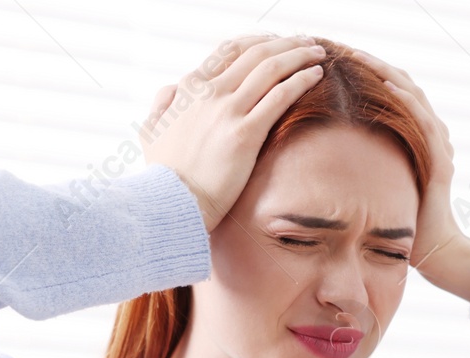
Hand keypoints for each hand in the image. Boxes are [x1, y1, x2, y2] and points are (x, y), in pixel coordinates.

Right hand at [141, 35, 325, 232]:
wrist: (171, 202)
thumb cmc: (163, 174)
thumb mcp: (151, 131)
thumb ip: (163, 104)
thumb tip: (172, 90)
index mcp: (189, 88)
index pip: (229, 51)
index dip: (257, 42)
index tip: (277, 44)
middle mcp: (209, 92)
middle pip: (255, 53)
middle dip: (286, 43)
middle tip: (306, 42)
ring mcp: (227, 110)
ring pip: (271, 68)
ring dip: (299, 55)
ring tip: (318, 52)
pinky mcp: (246, 133)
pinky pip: (280, 96)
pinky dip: (301, 80)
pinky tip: (316, 75)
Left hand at [349, 48, 469, 307]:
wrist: (433, 251)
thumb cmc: (402, 223)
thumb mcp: (378, 184)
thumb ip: (365, 163)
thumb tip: (328, 151)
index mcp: (414, 137)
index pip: (392, 93)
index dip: (368, 73)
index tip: (338, 59)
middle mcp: (429, 134)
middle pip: (402, 85)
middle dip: (374, 65)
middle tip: (345, 49)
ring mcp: (438, 146)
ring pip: (414, 96)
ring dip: (387, 73)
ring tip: (360, 56)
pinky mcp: (440, 160)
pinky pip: (425, 122)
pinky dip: (408, 100)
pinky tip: (388, 83)